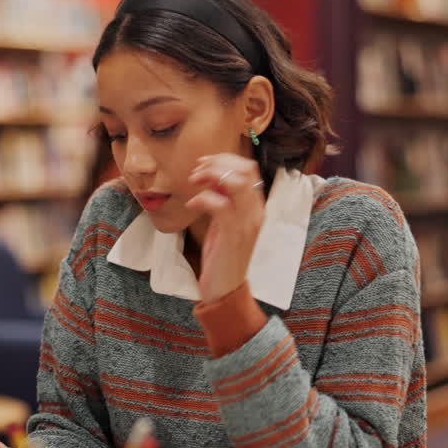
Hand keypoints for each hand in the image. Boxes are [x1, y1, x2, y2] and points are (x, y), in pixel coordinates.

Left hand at [186, 154, 265, 301]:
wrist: (225, 288)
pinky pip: (220, 204)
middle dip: (217, 163)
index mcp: (256, 207)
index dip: (225, 159)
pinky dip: (202, 199)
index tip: (203, 163)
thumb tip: (210, 178)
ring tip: (194, 182)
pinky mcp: (233, 233)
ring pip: (235, 182)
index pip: (249, 168)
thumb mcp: (224, 222)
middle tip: (196, 171)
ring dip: (210, 175)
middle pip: (244, 169)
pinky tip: (192, 206)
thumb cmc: (223, 255)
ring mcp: (247, 222)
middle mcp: (256, 211)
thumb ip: (223, 200)